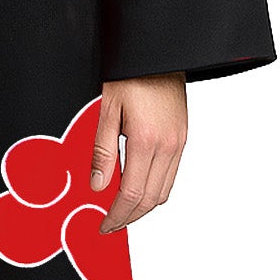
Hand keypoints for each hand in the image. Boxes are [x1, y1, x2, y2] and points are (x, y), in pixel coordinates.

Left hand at [90, 74, 186, 232]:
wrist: (159, 54)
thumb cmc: (130, 76)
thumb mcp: (106, 111)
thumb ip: (102, 151)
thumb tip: (97, 187)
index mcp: (146, 140)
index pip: (131, 194)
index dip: (116, 215)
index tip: (104, 225)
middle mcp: (168, 146)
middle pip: (150, 199)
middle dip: (129, 218)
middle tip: (110, 225)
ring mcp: (179, 143)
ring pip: (164, 191)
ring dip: (143, 207)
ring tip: (122, 212)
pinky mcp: (183, 138)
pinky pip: (170, 175)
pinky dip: (154, 190)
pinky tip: (138, 189)